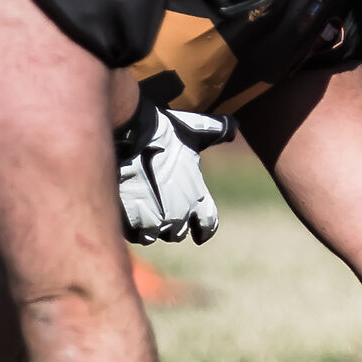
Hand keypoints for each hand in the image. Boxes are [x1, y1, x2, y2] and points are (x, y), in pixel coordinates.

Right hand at [118, 101, 230, 244]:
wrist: (130, 136)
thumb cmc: (162, 132)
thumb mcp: (194, 130)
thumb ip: (216, 131)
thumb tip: (233, 126)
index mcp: (198, 198)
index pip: (208, 226)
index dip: (202, 227)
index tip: (196, 230)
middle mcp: (180, 215)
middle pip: (177, 232)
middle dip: (169, 221)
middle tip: (158, 204)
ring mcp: (155, 220)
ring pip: (153, 235)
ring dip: (148, 224)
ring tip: (140, 205)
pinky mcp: (132, 222)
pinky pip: (134, 234)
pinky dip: (131, 226)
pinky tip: (127, 208)